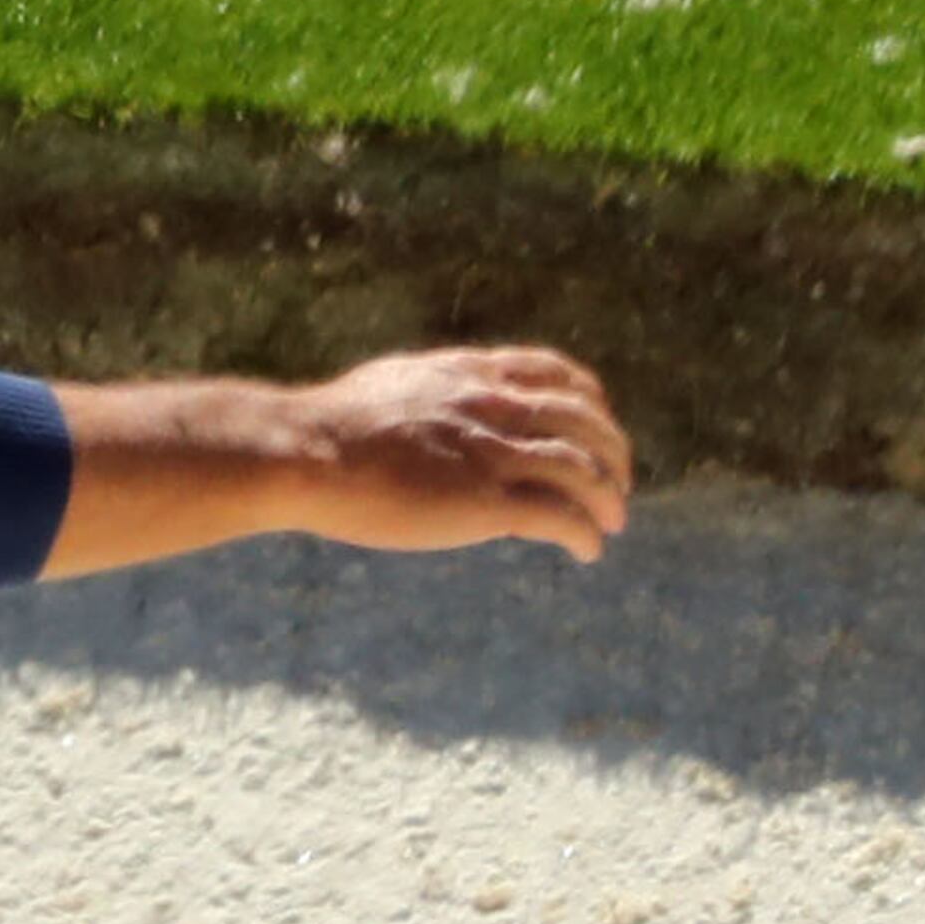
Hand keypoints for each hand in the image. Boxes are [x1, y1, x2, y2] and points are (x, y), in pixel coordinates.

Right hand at [289, 348, 633, 563]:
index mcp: (469, 375)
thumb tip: (427, 413)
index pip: (553, 374)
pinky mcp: (486, 502)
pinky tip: (589, 550)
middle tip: (619, 482)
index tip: (595, 424)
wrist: (305, 453)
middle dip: (613, 451)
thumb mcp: (390, 388)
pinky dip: (585, 533)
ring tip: (614, 523)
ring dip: (609, 498)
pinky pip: (559, 516)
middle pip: (584, 420)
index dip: (587, 400)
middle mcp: (493, 406)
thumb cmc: (325, 429)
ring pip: (583, 469)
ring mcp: (492, 454)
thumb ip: (427, 396)